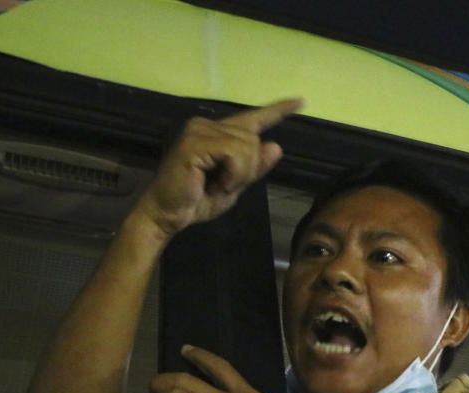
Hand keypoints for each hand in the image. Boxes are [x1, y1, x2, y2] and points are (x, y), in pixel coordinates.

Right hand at [134, 98, 303, 238]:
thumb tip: (276, 145)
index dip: (278, 110)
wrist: (168, 215)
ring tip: (215, 185)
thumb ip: (254, 167)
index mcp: (219, 134)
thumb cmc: (196, 202)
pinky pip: (234, 155)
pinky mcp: (195, 142)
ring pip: (247, 147)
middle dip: (247, 169)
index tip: (300, 101)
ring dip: (239, 174)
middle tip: (222, 186)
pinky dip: (232, 175)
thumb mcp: (235, 186)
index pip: (253, 119)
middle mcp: (208, 125)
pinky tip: (214, 184)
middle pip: (254, 139)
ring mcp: (199, 130)